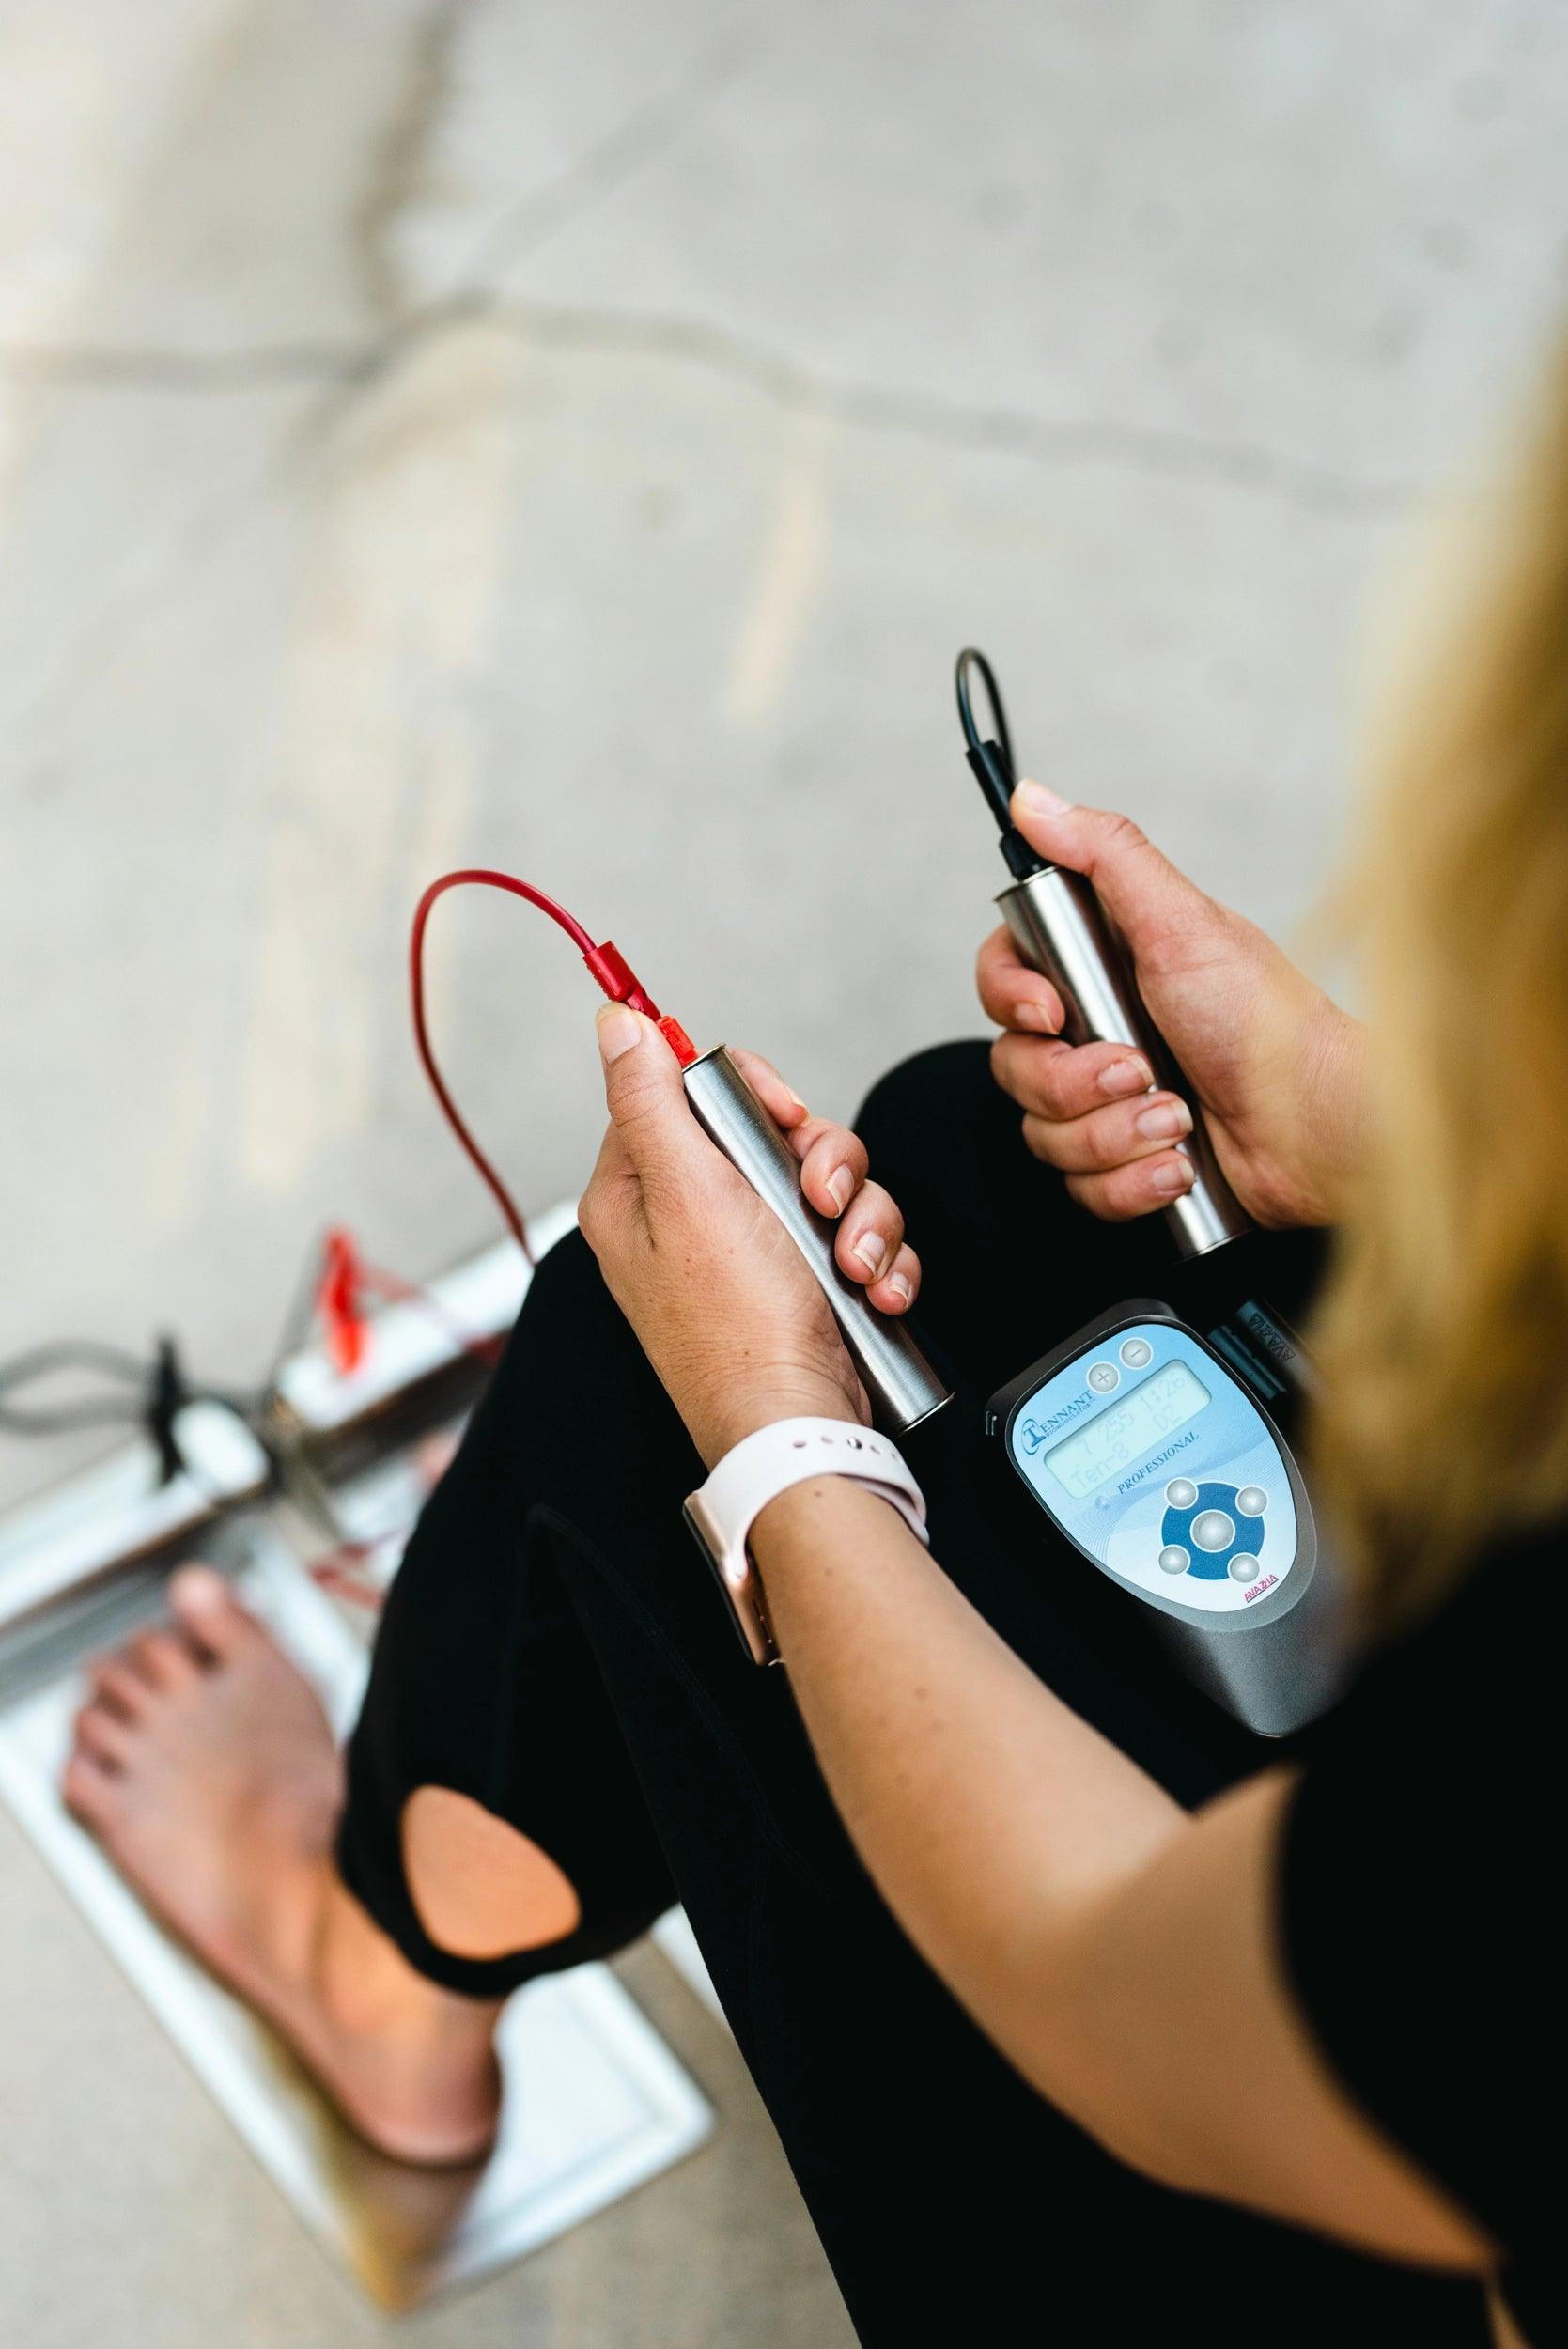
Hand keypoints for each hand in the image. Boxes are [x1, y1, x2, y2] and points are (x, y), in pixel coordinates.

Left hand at [578, 1009, 921, 1467]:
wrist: (799, 1425)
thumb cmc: (738, 1328)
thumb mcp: (688, 1192)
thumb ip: (651, 1100)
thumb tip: (615, 1025)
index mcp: (637, 1193)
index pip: (684, 1093)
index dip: (747, 1095)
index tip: (782, 1117)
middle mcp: (685, 1220)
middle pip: (768, 1133)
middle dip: (819, 1161)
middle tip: (821, 1197)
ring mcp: (746, 1254)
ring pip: (821, 1181)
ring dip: (857, 1215)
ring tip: (854, 1263)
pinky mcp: (798, 1283)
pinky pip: (849, 1234)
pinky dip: (872, 1257)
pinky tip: (873, 1289)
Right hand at [977, 781, 1365, 1228]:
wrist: (1322, 1129)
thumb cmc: (1270, 1024)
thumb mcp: (1182, 923)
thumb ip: (1103, 855)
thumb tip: (1036, 801)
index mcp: (1105, 968)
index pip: (1002, 977)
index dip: (1012, 999)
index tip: (1054, 1012)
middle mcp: (1102, 1033)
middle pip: (1014, 1064)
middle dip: (1076, 1080)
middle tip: (1142, 1066)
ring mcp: (1112, 1103)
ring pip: (1042, 1133)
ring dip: (1112, 1133)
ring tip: (1178, 1118)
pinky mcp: (1130, 1164)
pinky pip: (1080, 1188)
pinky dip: (1131, 1181)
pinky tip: (1179, 1163)